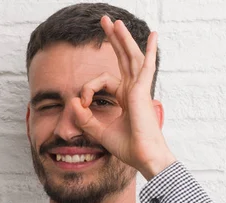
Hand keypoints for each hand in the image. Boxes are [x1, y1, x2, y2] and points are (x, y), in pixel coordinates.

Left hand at [71, 16, 175, 179]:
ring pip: (131, 57)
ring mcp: (139, 90)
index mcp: (125, 99)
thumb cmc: (128, 148)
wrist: (144, 157)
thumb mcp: (99, 131)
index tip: (81, 103)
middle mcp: (133, 91)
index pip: (104, 81)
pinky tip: (154, 36)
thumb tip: (72, 102)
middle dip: (114, 40)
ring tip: (114, 22)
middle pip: (123, 59)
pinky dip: (150, 51)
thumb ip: (84, 118)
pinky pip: (146, 67)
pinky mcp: (142, 92)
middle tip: (105, 22)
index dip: (88, 88)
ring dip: (122, 39)